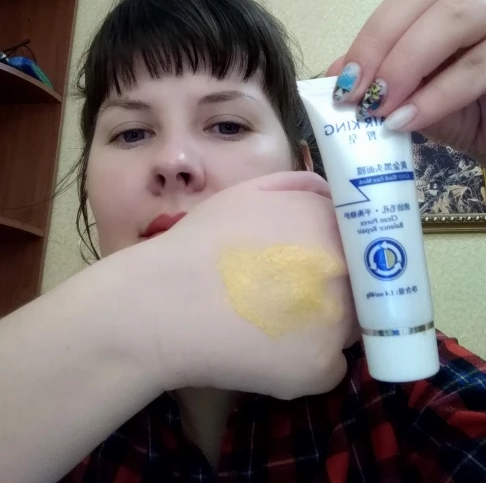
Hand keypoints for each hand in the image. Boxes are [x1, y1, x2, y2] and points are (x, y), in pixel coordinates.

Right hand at [139, 171, 357, 399]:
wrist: (162, 304)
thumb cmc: (200, 243)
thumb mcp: (248, 193)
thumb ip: (301, 186)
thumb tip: (334, 199)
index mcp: (325, 224)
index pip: (360, 239)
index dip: (341, 251)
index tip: (320, 262)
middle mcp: (341, 270)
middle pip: (358, 282)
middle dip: (331, 286)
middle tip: (289, 292)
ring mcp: (335, 322)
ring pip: (347, 325)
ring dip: (322, 323)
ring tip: (273, 323)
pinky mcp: (319, 368)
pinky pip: (328, 365)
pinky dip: (306, 361)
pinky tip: (268, 352)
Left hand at [328, 0, 485, 161]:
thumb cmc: (454, 113)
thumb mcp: (405, 93)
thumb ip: (375, 75)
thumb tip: (333, 75)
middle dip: (378, 41)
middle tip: (349, 92)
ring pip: (451, 18)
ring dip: (405, 65)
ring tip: (377, 108)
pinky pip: (475, 64)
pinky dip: (435, 96)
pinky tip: (404, 120)